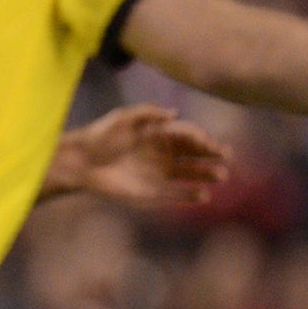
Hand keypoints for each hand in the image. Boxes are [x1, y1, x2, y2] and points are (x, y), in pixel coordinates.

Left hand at [46, 105, 229, 206]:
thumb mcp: (123, 117)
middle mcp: (165, 153)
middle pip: (195, 155)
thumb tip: (175, 114)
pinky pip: (177, 195)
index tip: (212, 144)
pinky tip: (204, 196)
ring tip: (220, 176)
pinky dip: (190, 196)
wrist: (80, 162)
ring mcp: (160, 174)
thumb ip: (149, 113)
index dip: (203, 139)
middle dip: (213, 156)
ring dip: (206, 175)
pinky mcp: (153, 193)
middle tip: (227, 158)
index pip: (189, 136)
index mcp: (161, 134)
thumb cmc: (101, 136)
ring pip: (191, 174)